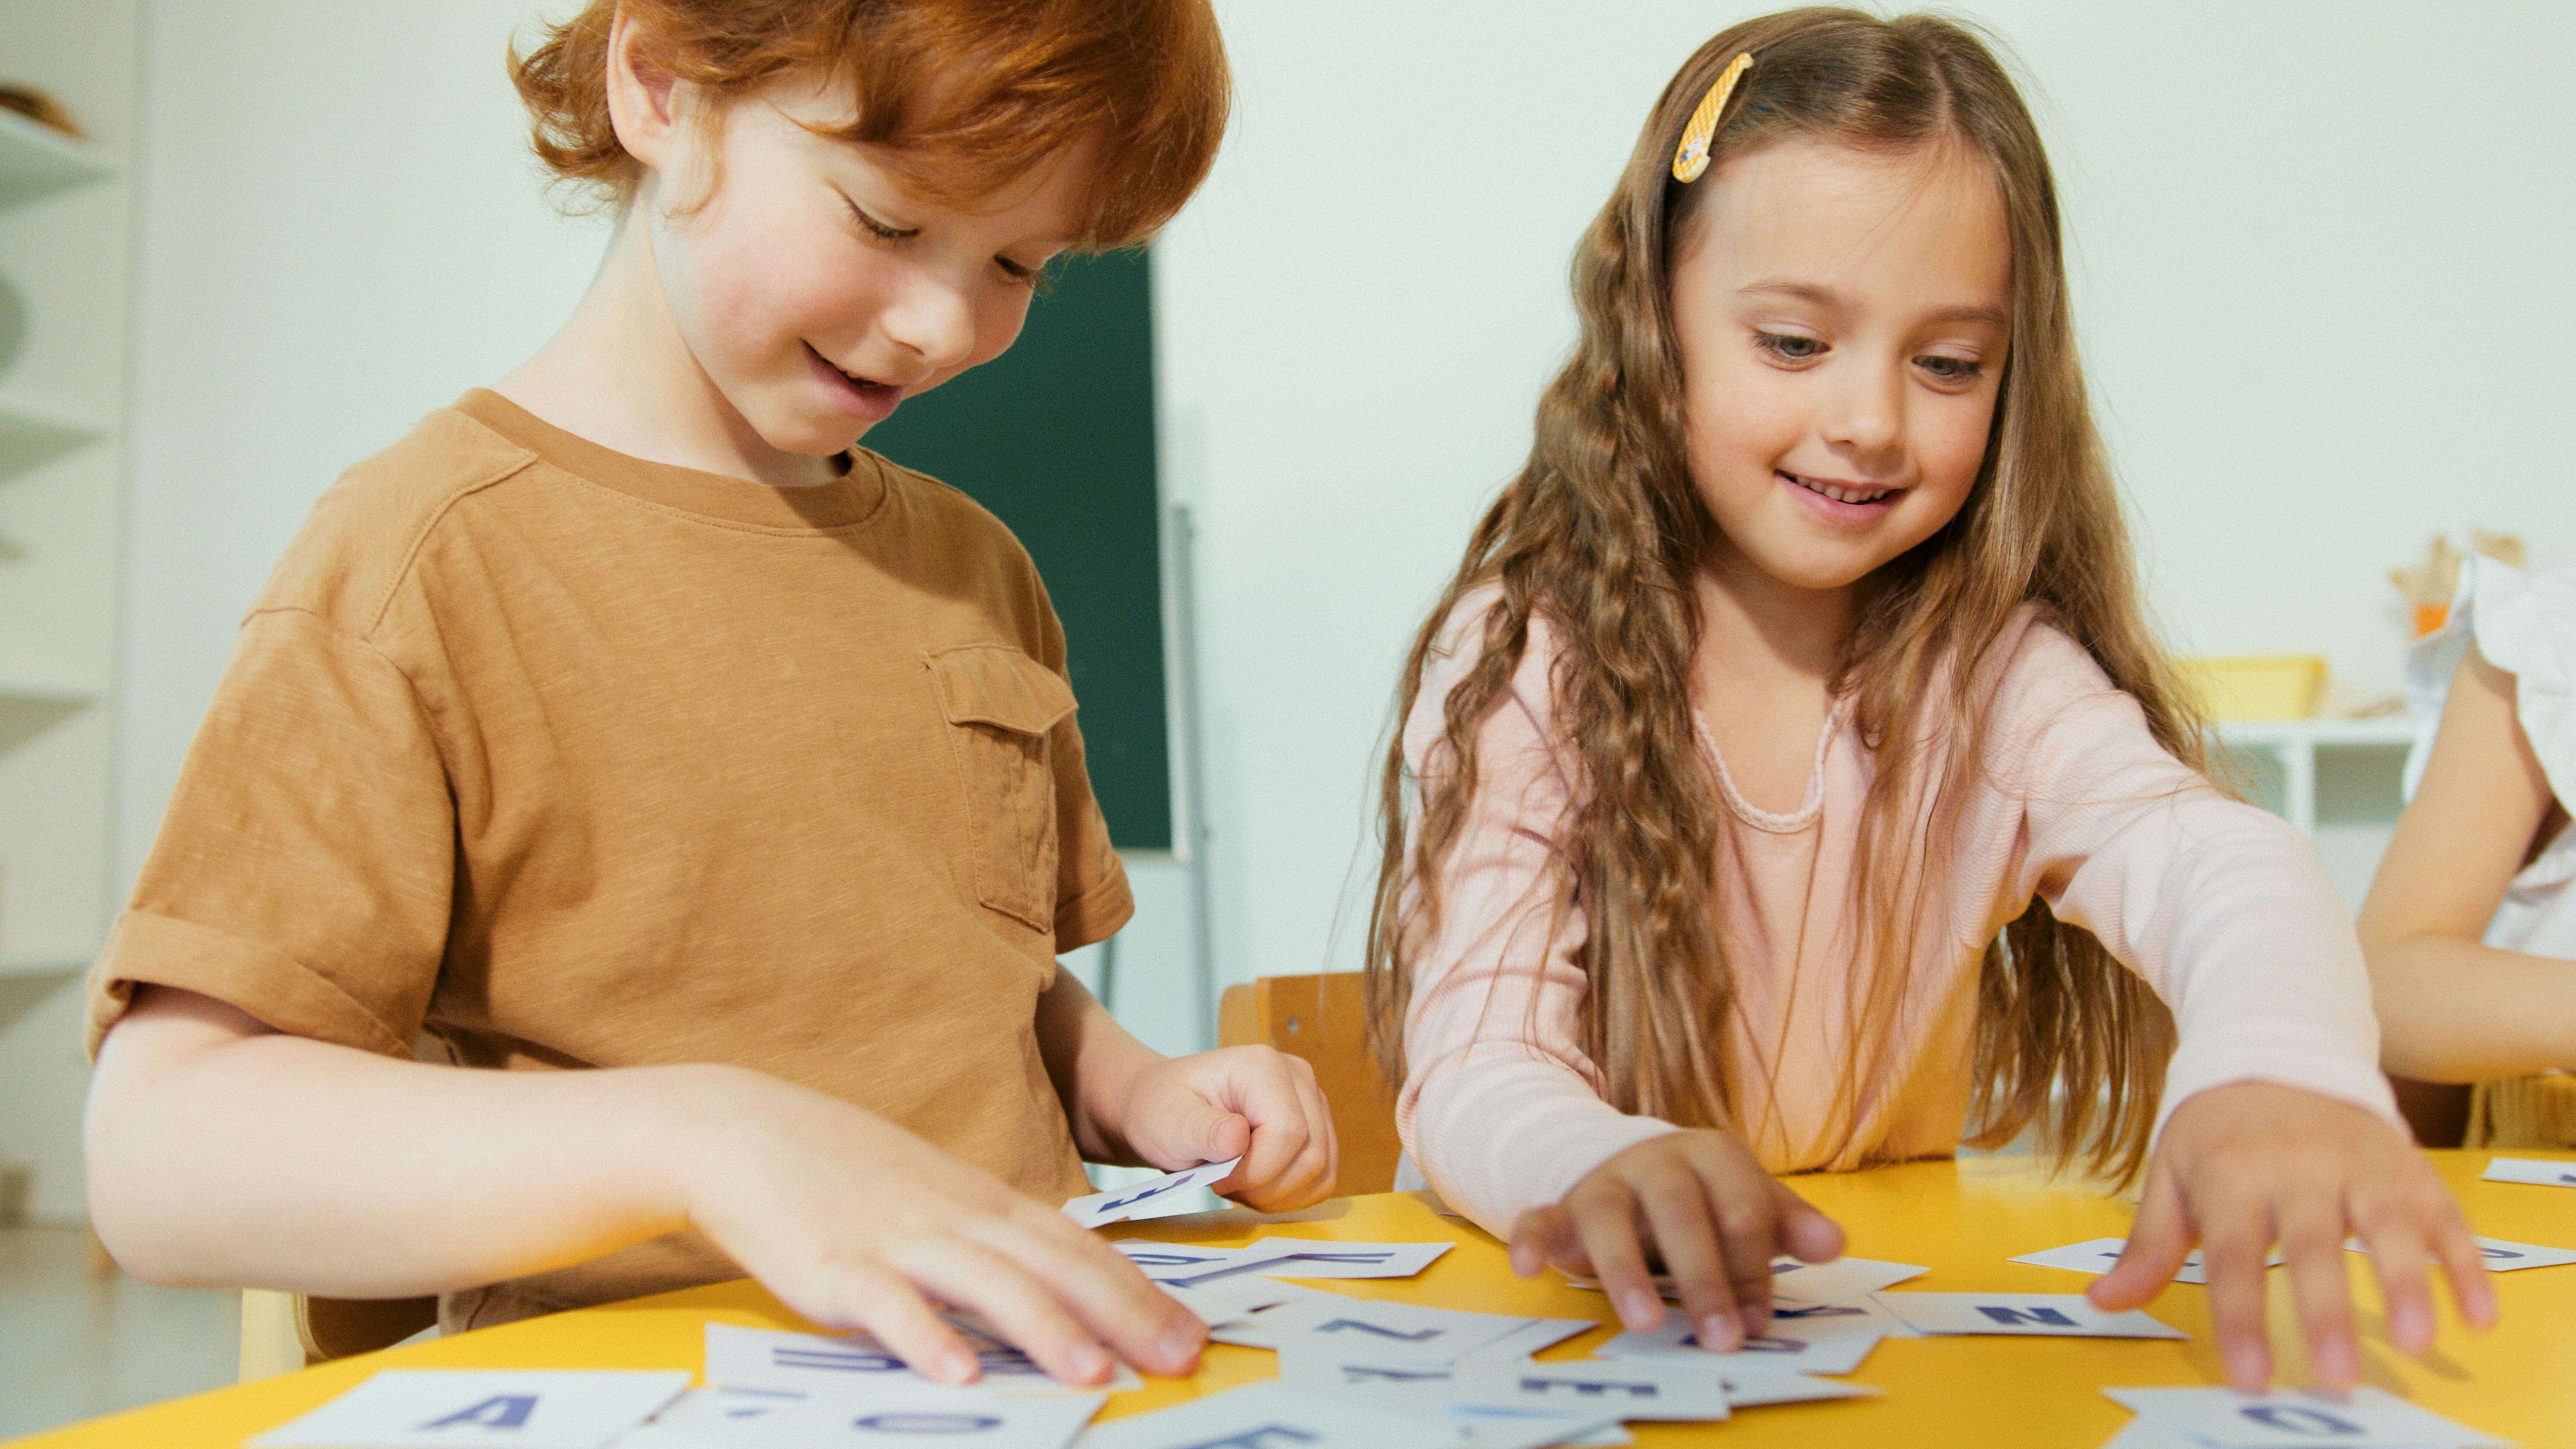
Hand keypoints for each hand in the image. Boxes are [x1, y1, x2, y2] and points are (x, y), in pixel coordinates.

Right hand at [677, 1068, 1204, 1388]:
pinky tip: (958, 1373)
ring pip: (986, 1282)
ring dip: (1043, 1329)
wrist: (748, 1129)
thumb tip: (1059, 1293)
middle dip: (1124, 1315)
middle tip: (1179, 1359)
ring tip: (1092, 1373)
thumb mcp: (938, 1197)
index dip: (1140, 1292)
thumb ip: (994, 1242)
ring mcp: (898, 1238)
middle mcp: (956, 1217)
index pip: (1081, 1249)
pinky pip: (889, 1304)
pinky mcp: (838, 1264)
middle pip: (1054, 1266)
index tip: (1193, 1334)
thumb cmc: (849, 1173)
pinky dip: (926, 1336)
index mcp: (985, 1202)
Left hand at [1109, 1047, 1338, 1212]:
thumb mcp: (1166, 1121)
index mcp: (1262, 1067)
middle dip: (1266, 1187)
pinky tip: (1256, 1184)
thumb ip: (1200, 1130)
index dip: (1256, 1171)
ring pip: (1322, 1171)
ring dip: (1278, 1194)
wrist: (1161, 1108)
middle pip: (1312, 1155)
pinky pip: (1323, 1177)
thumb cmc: (1161, 1111)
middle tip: (1224, 1183)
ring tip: (1237, 1182)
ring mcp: (1312, 1102)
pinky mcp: (1317, 1127)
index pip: (1288, 1133)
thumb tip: (1237, 1138)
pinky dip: (1290, 1194)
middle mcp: (1297, 1077)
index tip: (1217, 1177)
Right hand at [1506, 1129, 1844, 1350]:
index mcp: (1712, 1154)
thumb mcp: (1746, 1200)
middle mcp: (1657, 1159)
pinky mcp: (1562, 1204)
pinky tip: (1529, 1266)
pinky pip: (1540, 1215)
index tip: (1758, 1323)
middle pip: (1681, 1212)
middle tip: (1721, 1337)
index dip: (1753, 1268)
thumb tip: (1834, 1244)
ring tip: (1644, 1322)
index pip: (1740, 1208)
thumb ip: (1787, 1225)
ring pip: (1610, 1215)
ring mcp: (1606, 1180)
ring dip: (1626, 1269)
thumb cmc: (1700, 1196)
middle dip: (1704, 1277)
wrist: (1627, 1162)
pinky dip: (1530, 1237)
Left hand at [2090, 1081, 2496, 1390]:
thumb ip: (2148, 1246)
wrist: (2275, 1047)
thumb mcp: (2171, 1175)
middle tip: (2338, 1374)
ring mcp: (2359, 1164)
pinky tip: (2477, 1315)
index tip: (2252, 1377)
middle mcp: (2297, 1167)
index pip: (2233, 1254)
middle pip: (2313, 1244)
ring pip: (2386, 1223)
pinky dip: (2464, 1262)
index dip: (2242, 1316)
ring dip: (2405, 1283)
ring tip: (2414, 1341)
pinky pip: (2442, 1213)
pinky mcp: (2405, 1164)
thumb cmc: (2217, 1130)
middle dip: (2325, 1309)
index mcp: (2231, 1174)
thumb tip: (2100, 1302)